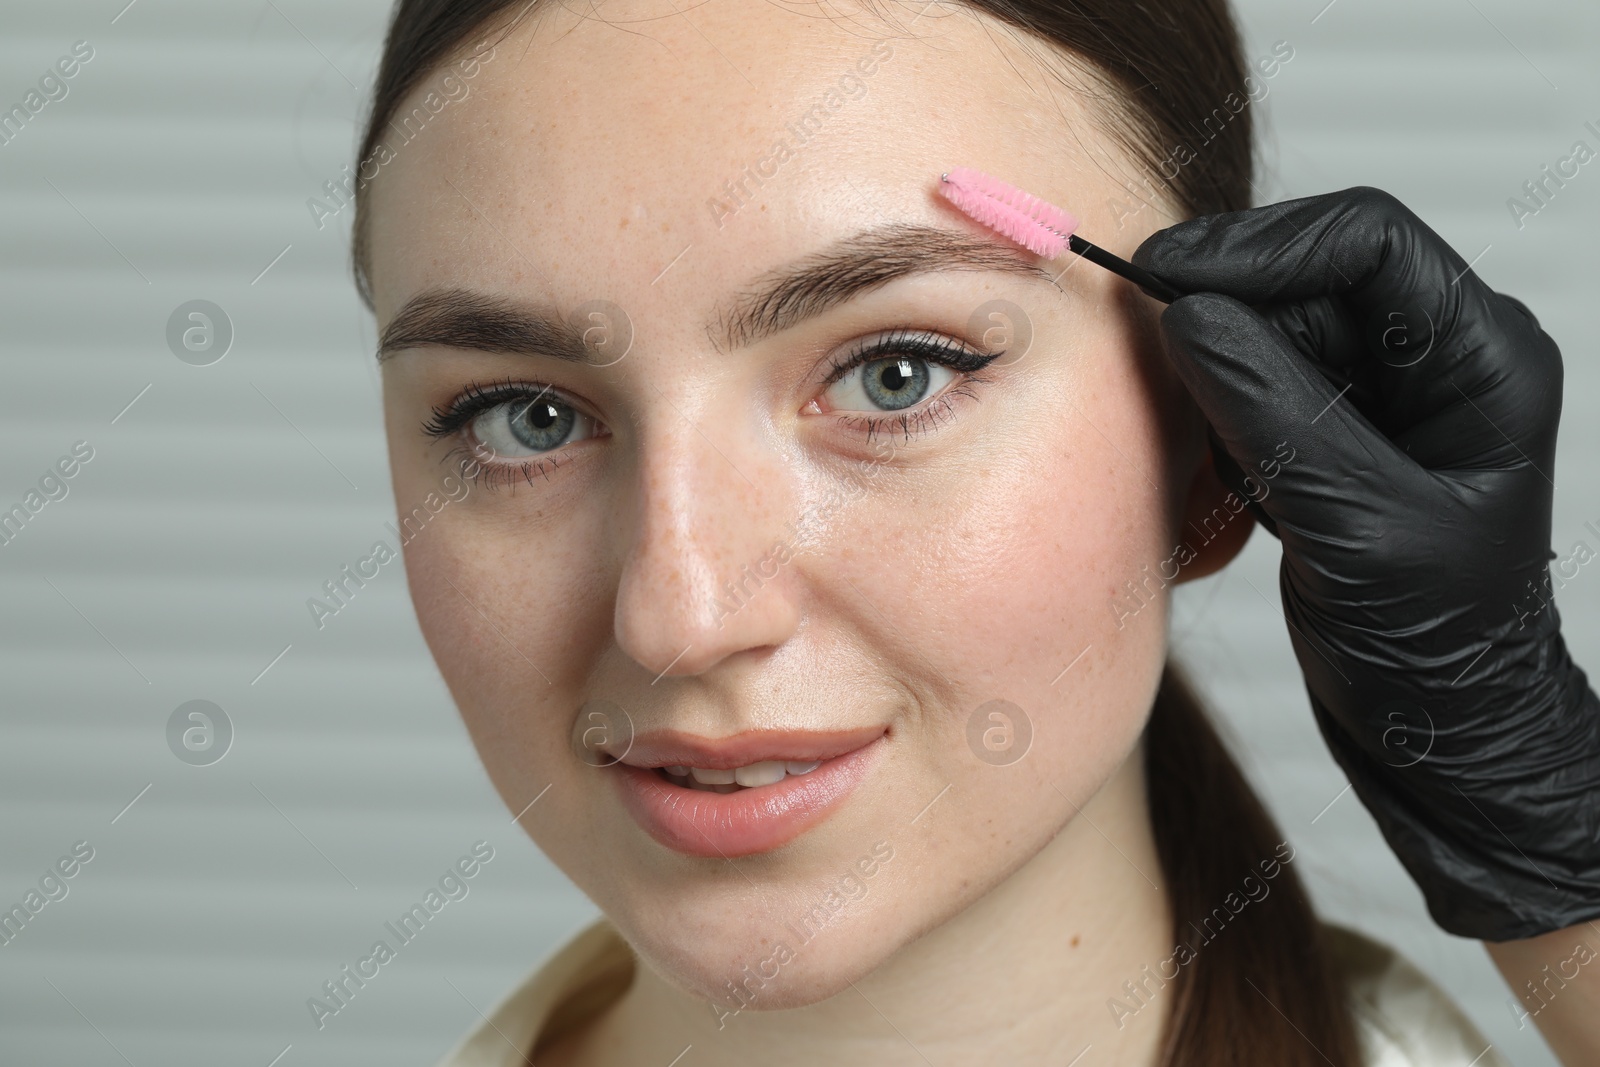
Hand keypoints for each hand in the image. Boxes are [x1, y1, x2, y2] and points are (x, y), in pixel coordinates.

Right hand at [1133, 186, 1599, 940]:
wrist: (1437, 736)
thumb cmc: (1439, 650)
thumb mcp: (1356, 524)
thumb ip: (1272, 410)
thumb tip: (1185, 315)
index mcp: (1482, 359)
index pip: (1366, 241)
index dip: (1258, 247)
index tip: (1163, 277)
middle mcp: (1434, 361)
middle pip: (1306, 278)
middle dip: (1221, 313)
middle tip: (1142, 350)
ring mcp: (1379, 399)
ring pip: (1265, 333)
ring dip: (1212, 381)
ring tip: (1210, 463)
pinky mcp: (1330, 437)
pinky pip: (1249, 389)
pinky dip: (1215, 425)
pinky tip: (1223, 491)